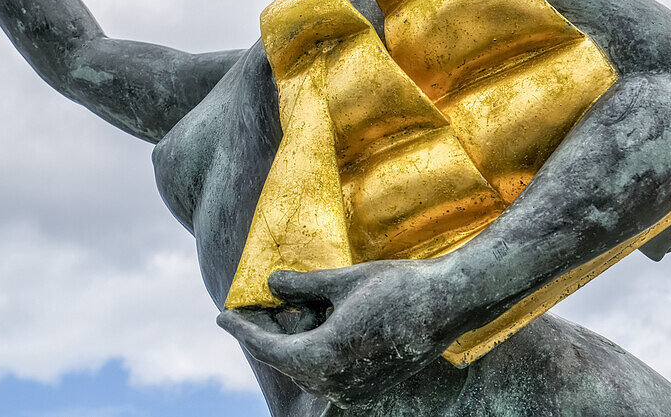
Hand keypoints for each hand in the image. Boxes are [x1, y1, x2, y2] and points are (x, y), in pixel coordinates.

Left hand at [217, 259, 454, 407]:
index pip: (267, 348)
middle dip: (264, 337)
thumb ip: (303, 286)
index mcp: (322, 356)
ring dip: (289, 346)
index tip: (221, 316)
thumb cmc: (397, 287)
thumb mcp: (343, 281)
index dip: (242, 330)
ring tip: (277, 318)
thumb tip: (271, 283)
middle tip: (246, 313)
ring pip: (307, 370)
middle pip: (285, 362)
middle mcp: (334, 382)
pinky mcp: (371, 386)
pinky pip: (328, 374)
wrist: (449, 306)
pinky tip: (312, 330)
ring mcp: (354, 390)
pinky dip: (313, 354)